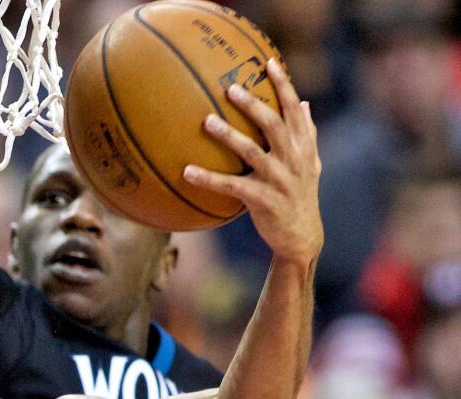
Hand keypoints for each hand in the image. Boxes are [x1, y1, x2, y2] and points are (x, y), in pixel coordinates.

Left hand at [184, 59, 323, 265]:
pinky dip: (207, 178)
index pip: (294, 109)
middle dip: (252, 104)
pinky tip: (186, 171)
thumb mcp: (311, 163)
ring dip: (227, 136)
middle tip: (230, 89)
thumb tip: (304, 103)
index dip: (283, 85)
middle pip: (272, 124)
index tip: (268, 62)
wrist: (302, 237)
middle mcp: (293, 159)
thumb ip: (308, 133)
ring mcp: (278, 179)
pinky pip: (230, 186)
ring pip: (250, 151)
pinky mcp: (262, 200)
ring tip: (205, 121)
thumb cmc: (301, 195)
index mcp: (303, 146)